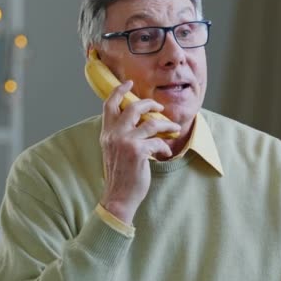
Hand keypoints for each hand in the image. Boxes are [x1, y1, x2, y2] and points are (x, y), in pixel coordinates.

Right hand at [99, 81, 180, 223]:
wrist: (118, 197)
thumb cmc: (120, 174)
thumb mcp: (114, 150)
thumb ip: (120, 135)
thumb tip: (140, 122)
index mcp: (106, 133)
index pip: (109, 105)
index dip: (119, 91)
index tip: (129, 83)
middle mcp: (114, 135)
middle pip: (133, 107)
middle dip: (150, 104)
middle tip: (159, 107)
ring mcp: (126, 142)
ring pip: (152, 123)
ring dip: (166, 125)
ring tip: (174, 128)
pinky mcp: (138, 152)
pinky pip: (158, 142)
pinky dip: (165, 146)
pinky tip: (165, 153)